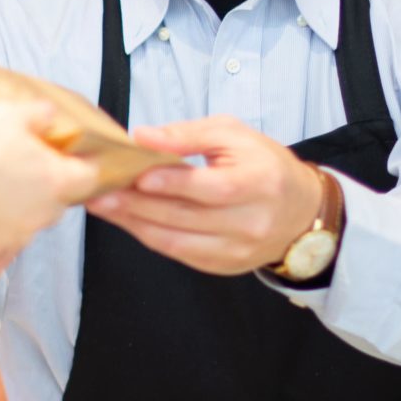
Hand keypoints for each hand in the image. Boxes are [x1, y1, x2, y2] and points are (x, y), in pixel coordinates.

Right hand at [0, 102, 100, 253]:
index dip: (82, 163)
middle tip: (29, 161)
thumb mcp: (5, 115)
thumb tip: (48, 114)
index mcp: (55, 180)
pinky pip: (5, 226)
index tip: (73, 154)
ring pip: (32, 214)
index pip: (89, 177)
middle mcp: (42, 211)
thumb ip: (35, 115)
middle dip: (50, 182)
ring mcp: (17, 230)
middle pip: (60, 198)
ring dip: (23, 199)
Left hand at [87, 115, 322, 275]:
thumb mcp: (234, 135)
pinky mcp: (223, 266)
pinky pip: (177, 252)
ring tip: (103, 205)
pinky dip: (148, 235)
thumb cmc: (263, 165)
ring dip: (133, 223)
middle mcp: (250, 222)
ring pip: (175, 240)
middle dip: (136, 204)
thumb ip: (188, 134)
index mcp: (259, 182)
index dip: (172, 184)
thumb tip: (143, 137)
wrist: (300, 212)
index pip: (211, 188)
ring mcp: (237, 249)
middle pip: (185, 217)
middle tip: (100, 191)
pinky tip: (126, 219)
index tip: (137, 176)